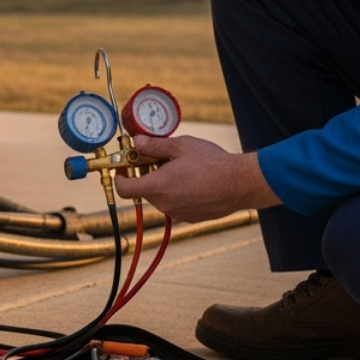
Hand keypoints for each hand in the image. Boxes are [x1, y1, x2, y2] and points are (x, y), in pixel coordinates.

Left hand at [114, 134, 280, 222]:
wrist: (240, 183)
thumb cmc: (212, 164)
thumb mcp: (181, 146)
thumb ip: (155, 145)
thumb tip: (138, 142)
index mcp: (157, 187)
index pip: (124, 189)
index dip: (119, 178)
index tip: (122, 169)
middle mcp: (164, 204)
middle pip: (144, 191)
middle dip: (146, 175)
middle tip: (157, 159)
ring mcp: (178, 213)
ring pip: (161, 197)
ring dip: (163, 184)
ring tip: (179, 167)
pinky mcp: (191, 217)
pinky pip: (176, 204)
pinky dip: (177, 193)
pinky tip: (192, 180)